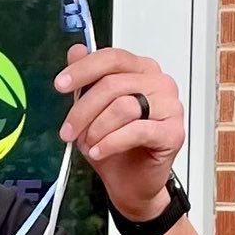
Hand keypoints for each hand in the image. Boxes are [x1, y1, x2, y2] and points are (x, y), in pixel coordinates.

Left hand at [55, 45, 183, 226]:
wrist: (132, 183)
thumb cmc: (116, 146)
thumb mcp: (92, 111)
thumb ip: (87, 80)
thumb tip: (76, 50)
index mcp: (142, 70)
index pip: (113, 58)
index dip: (84, 70)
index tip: (60, 85)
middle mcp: (160, 83)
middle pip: (113, 84)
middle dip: (83, 110)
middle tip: (68, 131)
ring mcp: (170, 107)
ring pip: (123, 107)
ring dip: (97, 129)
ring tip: (90, 145)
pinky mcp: (173, 132)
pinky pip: (136, 130)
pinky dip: (111, 142)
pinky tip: (99, 152)